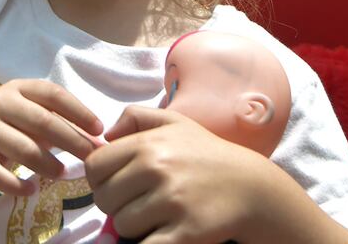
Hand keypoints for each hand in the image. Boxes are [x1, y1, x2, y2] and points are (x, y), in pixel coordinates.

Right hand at [0, 79, 102, 195]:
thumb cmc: (11, 129)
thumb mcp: (31, 118)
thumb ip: (61, 124)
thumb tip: (99, 142)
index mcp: (16, 89)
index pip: (52, 94)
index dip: (78, 111)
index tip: (99, 130)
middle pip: (41, 121)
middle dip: (71, 140)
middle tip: (91, 158)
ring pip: (22, 148)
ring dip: (48, 164)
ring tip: (64, 175)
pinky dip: (17, 185)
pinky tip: (31, 190)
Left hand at [85, 105, 272, 243]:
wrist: (253, 188)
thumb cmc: (207, 154)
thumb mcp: (174, 122)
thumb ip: (135, 117)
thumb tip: (105, 134)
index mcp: (147, 144)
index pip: (94, 166)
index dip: (100, 180)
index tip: (116, 185)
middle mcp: (156, 169)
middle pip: (104, 199)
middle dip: (116, 205)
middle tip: (138, 203)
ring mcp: (172, 201)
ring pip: (122, 225)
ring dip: (135, 226)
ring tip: (156, 216)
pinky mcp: (187, 232)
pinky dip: (148, 243)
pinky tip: (163, 234)